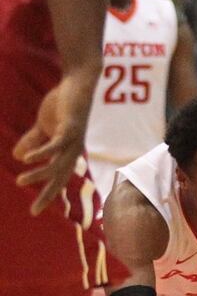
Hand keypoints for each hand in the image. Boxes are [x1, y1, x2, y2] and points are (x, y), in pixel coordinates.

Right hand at [13, 75, 94, 214]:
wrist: (77, 84)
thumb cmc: (63, 105)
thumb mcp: (44, 127)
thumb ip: (34, 141)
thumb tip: (20, 158)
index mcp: (66, 152)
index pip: (57, 178)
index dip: (48, 194)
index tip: (35, 211)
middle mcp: (73, 150)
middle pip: (61, 178)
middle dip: (48, 195)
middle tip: (35, 211)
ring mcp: (73, 140)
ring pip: (58, 164)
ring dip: (39, 174)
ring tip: (21, 181)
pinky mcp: (71, 127)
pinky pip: (57, 144)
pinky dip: (43, 153)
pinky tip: (29, 159)